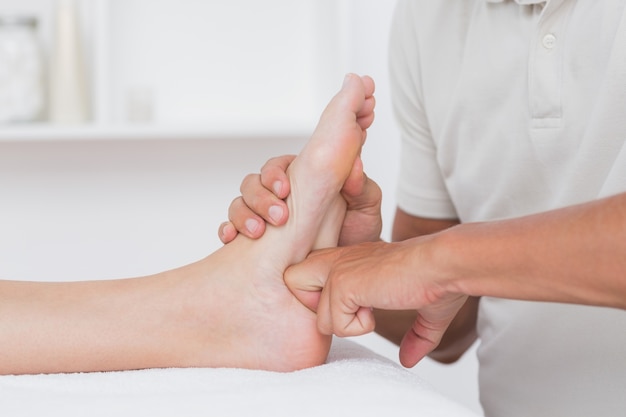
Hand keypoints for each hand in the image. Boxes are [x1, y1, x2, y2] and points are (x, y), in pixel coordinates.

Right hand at [219, 154, 382, 245]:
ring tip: (256, 232)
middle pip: (253, 183)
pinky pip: (230, 229)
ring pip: (239, 204)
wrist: (349, 271)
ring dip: (242, 215)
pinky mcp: (254, 242)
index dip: (275, 174)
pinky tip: (232, 240)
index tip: (284, 189)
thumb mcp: (366, 209)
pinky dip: (227, 231)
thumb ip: (360, 186)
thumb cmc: (358, 235)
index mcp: (301, 179)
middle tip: (278, 216)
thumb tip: (353, 165)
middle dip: (260, 197)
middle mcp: (278, 196)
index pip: (278, 165)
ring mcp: (263, 217)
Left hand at [284, 238, 466, 366]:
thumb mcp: (423, 310)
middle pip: (292, 282)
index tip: (358, 304)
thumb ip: (414, 335)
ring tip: (375, 306)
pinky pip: (334, 324)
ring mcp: (336, 271)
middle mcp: (336, 260)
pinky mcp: (341, 284)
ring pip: (318, 319)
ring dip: (349, 325)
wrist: (443, 265)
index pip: (308, 277)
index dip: (323, 299)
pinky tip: (378, 306)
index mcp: (349, 260)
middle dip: (318, 307)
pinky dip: (359, 327)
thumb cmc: (437, 279)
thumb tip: (409, 359)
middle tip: (353, 308)